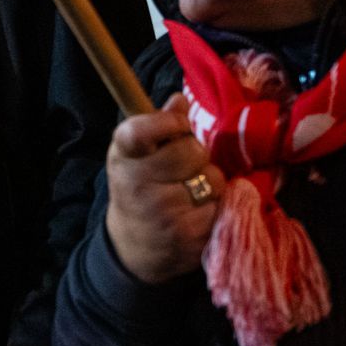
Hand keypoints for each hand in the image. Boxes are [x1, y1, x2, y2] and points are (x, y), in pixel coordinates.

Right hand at [104, 93, 224, 283]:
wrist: (134, 245)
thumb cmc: (140, 189)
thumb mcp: (139, 155)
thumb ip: (159, 125)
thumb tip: (180, 99)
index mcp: (123, 157)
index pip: (141, 130)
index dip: (168, 122)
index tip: (180, 125)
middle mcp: (138, 184)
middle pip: (192, 151)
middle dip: (198, 156)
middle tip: (186, 167)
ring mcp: (163, 212)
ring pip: (214, 180)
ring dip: (212, 183)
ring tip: (194, 192)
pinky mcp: (187, 236)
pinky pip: (222, 207)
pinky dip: (218, 208)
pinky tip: (200, 213)